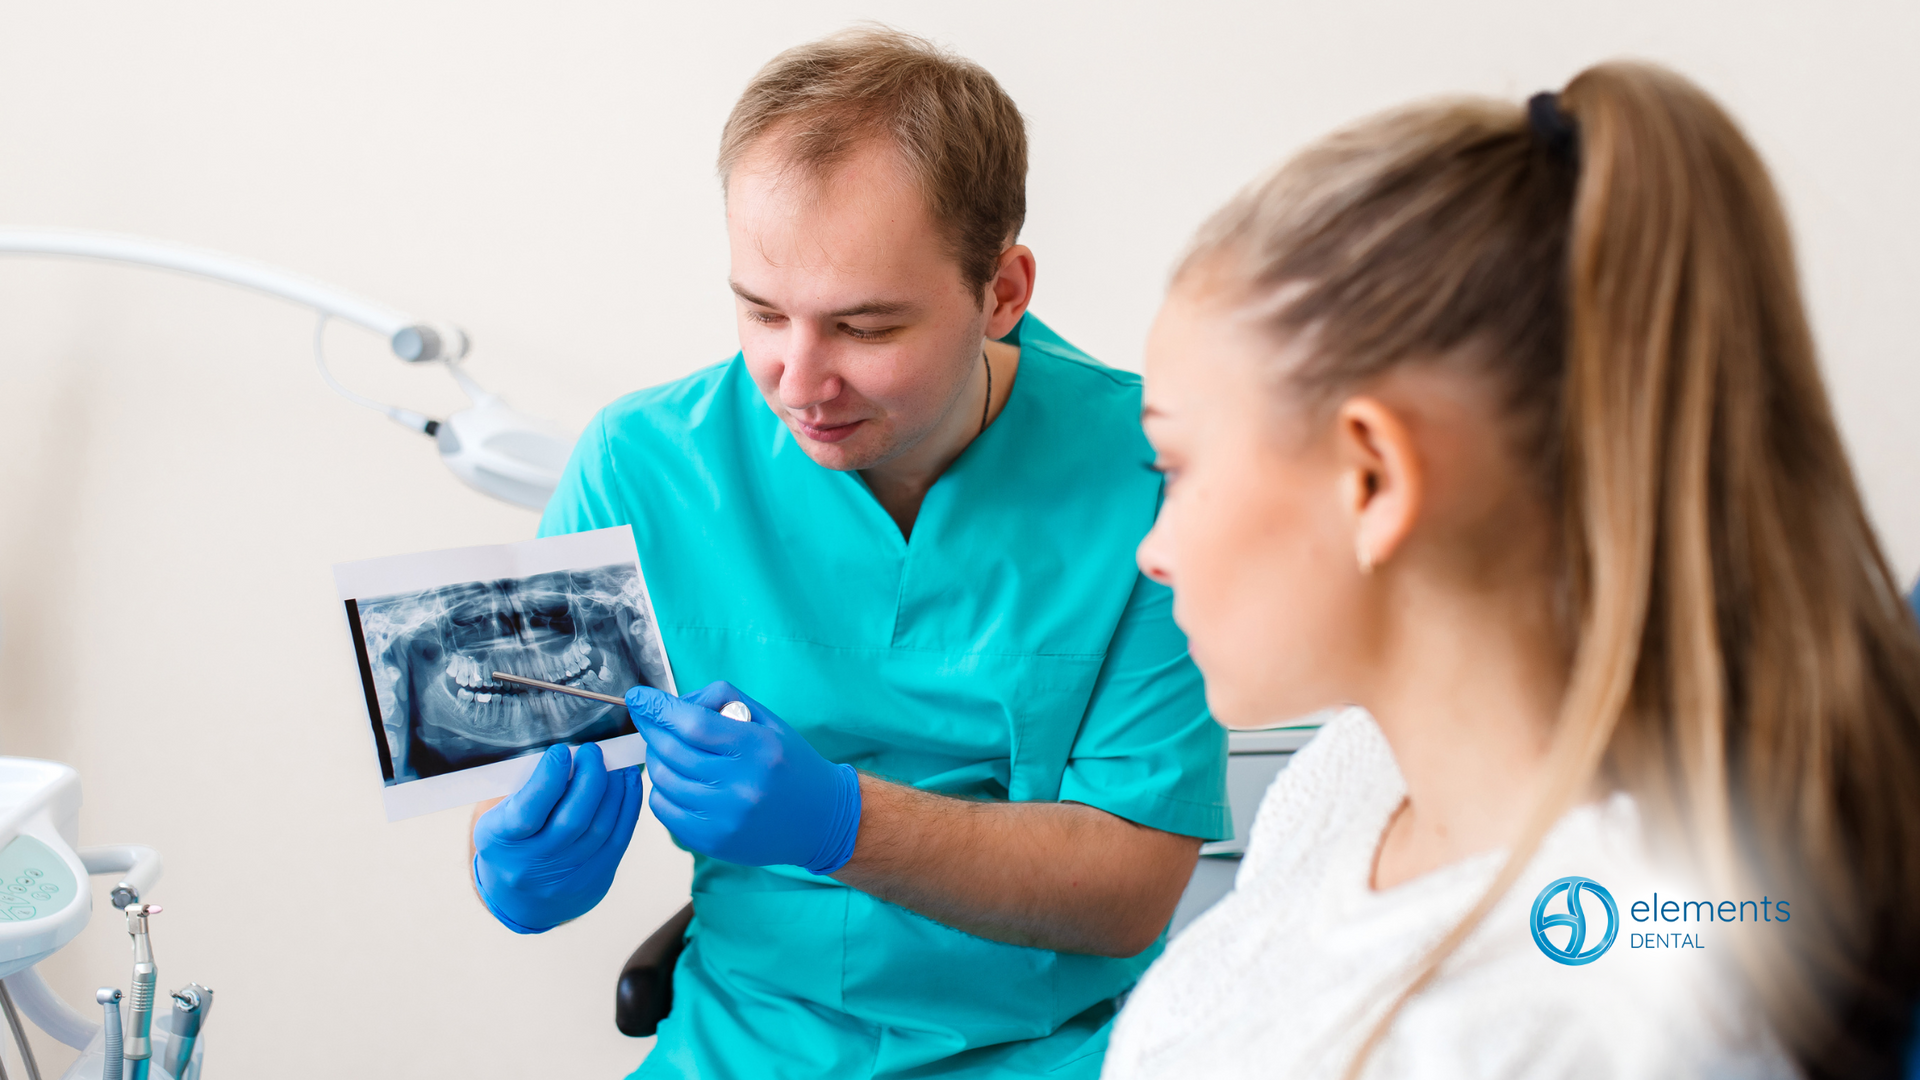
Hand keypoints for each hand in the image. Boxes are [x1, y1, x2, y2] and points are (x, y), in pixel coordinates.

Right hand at [472, 742, 644, 933]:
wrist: (520, 901)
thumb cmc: (510, 842)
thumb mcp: (501, 816)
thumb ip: (529, 789)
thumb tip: (571, 756)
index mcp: (501, 842)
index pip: (528, 811)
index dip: (548, 778)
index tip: (561, 751)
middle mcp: (532, 865)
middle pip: (573, 820)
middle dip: (589, 778)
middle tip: (592, 752)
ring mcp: (566, 877)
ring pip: (600, 828)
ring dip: (613, 789)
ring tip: (614, 764)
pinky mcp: (595, 880)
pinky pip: (619, 838)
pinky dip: (628, 805)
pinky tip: (628, 782)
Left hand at [626, 681, 860, 874]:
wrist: (819, 820)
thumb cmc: (791, 765)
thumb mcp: (768, 721)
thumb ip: (723, 701)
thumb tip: (675, 703)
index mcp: (758, 748)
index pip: (693, 723)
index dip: (659, 708)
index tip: (638, 697)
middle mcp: (741, 785)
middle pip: (672, 750)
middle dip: (652, 729)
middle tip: (648, 719)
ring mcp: (724, 818)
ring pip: (663, 780)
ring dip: (657, 759)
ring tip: (670, 751)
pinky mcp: (712, 842)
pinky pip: (665, 810)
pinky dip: (662, 790)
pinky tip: (678, 780)